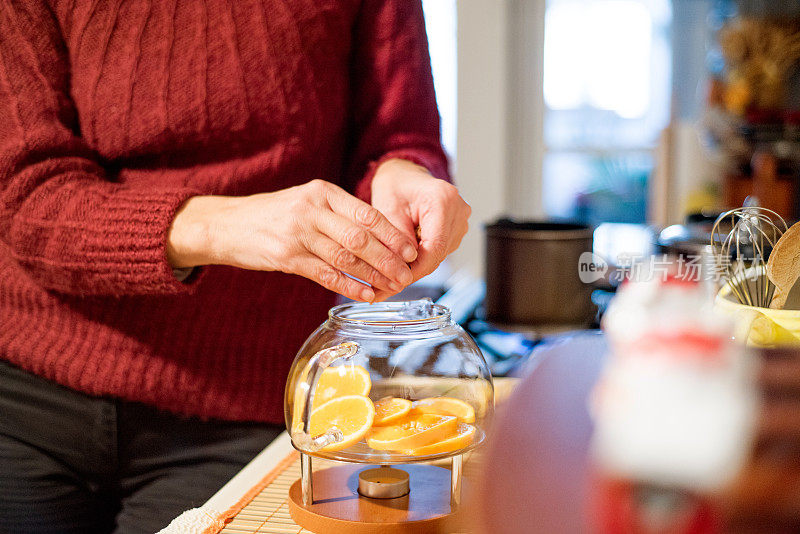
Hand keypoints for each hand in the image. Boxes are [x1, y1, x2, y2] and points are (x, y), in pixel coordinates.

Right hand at [166, 180, 417, 301]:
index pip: (367, 213)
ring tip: (391, 286)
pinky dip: (348, 285)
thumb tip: (378, 234)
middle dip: (388, 258)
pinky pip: (325, 273)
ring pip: (346, 257)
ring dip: (373, 275)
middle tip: (407, 273)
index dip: (393, 234)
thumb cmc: (273, 215)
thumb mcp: (306, 201)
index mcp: (322, 192)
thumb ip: (338, 213)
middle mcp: (312, 210)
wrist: (226, 224)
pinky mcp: (286, 257)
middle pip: (360, 237)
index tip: (411, 250)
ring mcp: (298, 234)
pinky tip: (365, 294)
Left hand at [370, 158, 470, 297]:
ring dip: (416, 267)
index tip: (396, 282)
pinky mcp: (456, 230)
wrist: (405, 176)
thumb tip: (398, 271)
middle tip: (386, 286)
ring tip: (389, 274)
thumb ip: (395, 240)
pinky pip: (439, 251)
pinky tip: (402, 261)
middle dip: (412, 271)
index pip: (434, 247)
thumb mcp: (387, 210)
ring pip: (439, 256)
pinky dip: (420, 259)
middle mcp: (458, 211)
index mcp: (443, 200)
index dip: (416, 269)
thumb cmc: (396, 186)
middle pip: (438, 254)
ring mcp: (460, 221)